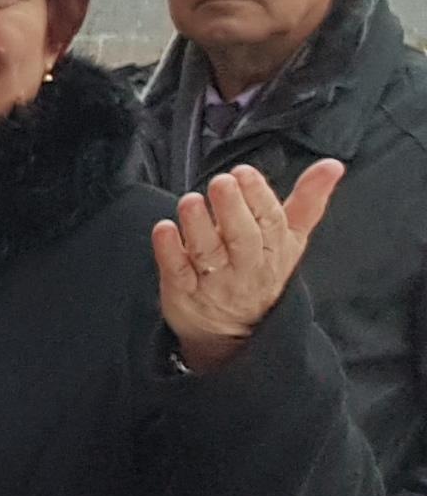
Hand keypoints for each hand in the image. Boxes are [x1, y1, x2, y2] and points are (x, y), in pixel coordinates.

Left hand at [158, 159, 341, 376]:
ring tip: (190, 201)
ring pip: (208, 253)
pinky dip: (169, 251)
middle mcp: (246, 267)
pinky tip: (163, 229)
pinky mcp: (183, 292)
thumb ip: (308, 201)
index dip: (258, 196)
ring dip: (198, 225)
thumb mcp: (290, 238)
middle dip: (232, 208)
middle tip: (221, 182)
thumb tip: (332, 165)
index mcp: (274, 250)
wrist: (235, 330)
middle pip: (242, 238)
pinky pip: (177, 271)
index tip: (244, 172)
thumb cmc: (261, 270)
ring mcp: (213, 281)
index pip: (270, 222)